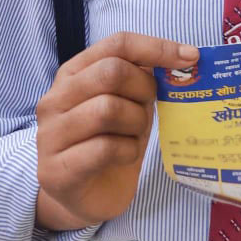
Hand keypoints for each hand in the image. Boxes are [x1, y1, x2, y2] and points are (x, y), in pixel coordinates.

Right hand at [36, 32, 197, 228]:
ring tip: (134, 134)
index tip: (189, 58)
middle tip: (150, 107)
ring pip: (107, 109)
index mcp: (73, 73)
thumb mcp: (129, 102)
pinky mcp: (56, 170)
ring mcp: (50, 135)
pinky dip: (128, 150)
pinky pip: (105, 148)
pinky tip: (126, 155)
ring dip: (136, 123)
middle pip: (111, 72)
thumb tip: (184, 56)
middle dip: (143, 89)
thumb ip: (143, 77)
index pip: (117, 44)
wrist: (84, 197)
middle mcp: (55, 98)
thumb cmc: (110, 142)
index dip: (156, 47)